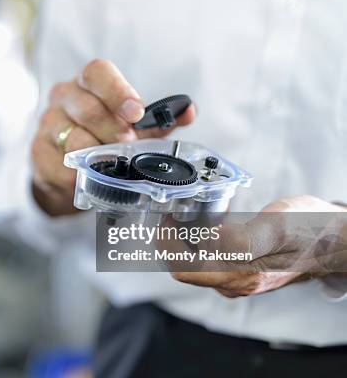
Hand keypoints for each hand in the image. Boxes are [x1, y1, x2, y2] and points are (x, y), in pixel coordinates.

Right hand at [31, 59, 195, 215]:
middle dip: (114, 131)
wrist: (65, 171)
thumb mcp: (132, 128)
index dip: (118, 91)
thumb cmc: (101, 139)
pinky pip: (61, 166)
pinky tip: (88, 177)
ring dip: (99, 156)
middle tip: (129, 145)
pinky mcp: (37, 152)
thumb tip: (189, 110)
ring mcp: (47, 124)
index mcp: (87, 84)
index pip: (97, 73)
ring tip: (112, 165)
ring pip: (75, 139)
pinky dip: (80, 175)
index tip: (136, 113)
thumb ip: (158, 120)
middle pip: (88, 108)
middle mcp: (63, 98)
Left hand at [170, 195, 346, 297]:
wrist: (337, 240)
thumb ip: (241, 239)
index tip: (169, 217)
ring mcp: (237, 280)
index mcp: (238, 276)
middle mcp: (234, 284)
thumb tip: (208, 242)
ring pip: (194, 265)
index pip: (182, 269)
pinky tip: (211, 222)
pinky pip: (208, 261)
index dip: (167, 243)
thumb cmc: (311, 229)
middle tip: (174, 212)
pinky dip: (200, 241)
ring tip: (189, 214)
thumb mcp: (276, 226)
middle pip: (183, 268)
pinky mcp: (241, 272)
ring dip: (184, 240)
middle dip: (171, 240)